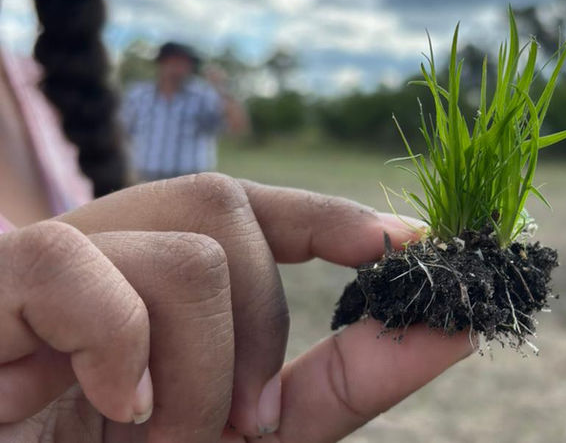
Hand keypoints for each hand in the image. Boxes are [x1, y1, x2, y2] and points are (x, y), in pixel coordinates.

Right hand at [0, 174, 472, 441]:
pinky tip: (114, 404)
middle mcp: (108, 249)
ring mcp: (49, 264)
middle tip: (236, 425)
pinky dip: (120, 343)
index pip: (251, 204)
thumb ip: (344, 380)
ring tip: (158, 436)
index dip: (329, 212)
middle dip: (260, 326)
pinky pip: (74, 265)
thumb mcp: (253, 430)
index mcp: (159, 275)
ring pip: (187, 247)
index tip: (408, 242)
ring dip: (204, 367)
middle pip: (228, 208)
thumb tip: (457, 326)